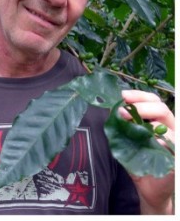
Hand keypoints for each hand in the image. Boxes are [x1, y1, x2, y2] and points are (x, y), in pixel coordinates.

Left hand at [120, 90, 174, 213]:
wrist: (149, 189)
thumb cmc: (139, 161)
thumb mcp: (129, 139)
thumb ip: (125, 124)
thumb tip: (112, 108)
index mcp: (160, 121)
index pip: (154, 100)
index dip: (139, 95)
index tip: (122, 95)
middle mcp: (171, 129)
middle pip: (162, 109)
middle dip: (140, 107)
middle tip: (121, 110)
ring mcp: (176, 144)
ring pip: (168, 127)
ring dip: (147, 121)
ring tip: (127, 121)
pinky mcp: (177, 161)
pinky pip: (172, 148)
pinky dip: (162, 142)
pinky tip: (152, 140)